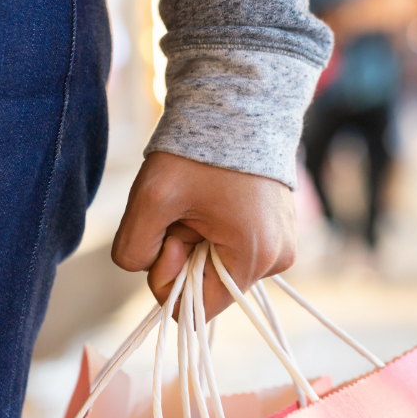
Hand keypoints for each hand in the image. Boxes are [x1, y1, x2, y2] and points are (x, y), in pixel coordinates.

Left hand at [111, 152, 296, 320]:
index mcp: (253, 258)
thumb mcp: (150, 198)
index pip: (196, 311)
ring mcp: (283, 247)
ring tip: (204, 201)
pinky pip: (235, 252)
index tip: (170, 236)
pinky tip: (218, 200)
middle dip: (185, 256)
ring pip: (219, 269)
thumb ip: (132, 250)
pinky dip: (216, 233)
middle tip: (185, 211)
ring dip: (200, 243)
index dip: (169, 280)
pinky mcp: (281, 233)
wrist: (239, 106)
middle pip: (208, 289)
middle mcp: (277, 260)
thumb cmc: (197, 152)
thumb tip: (148, 270)